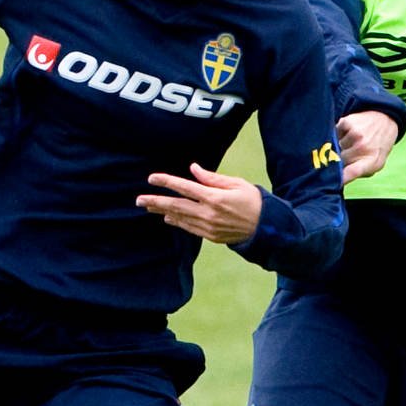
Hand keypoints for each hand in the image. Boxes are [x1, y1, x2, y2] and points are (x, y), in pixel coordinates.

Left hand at [138, 163, 262, 245]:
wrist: (266, 228)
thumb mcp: (236, 183)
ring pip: (179, 218)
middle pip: (176, 206)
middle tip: (138, 199)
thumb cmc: (253, 201)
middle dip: (155, 201)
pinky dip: (176, 221)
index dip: (167, 182)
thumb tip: (194, 169)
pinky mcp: (210, 236)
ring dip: (162, 211)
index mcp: (215, 197)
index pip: (185, 188)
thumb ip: (212, 178)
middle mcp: (208, 213)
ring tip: (147, 206)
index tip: (152, 178)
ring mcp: (208, 227)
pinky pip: (188, 228)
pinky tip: (166, 217)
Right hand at [335, 110, 398, 184]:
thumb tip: (339, 178)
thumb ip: (358, 172)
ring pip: (335, 147)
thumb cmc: (376, 147)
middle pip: (338, 161)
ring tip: (351, 142)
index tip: (334, 181)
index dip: (340, 178)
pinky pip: (333, 134)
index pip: (352, 172)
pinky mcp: (346, 122)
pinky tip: (348, 133)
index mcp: (371, 161)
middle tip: (350, 155)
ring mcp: (354, 133)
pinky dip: (338, 135)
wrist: (384, 120)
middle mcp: (363, 146)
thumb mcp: (375, 164)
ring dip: (339, 147)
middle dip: (339, 161)